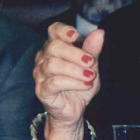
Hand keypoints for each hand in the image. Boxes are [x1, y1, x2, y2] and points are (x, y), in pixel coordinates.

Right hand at [34, 23, 102, 139]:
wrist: (76, 108)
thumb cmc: (80, 83)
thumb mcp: (91, 65)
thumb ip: (92, 49)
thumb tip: (99, 33)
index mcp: (55, 47)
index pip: (53, 31)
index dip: (63, 31)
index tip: (76, 36)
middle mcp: (44, 58)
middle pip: (53, 47)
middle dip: (75, 54)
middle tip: (90, 62)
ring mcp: (40, 74)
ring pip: (53, 65)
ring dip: (75, 70)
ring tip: (90, 76)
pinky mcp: (42, 90)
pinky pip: (54, 83)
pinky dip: (73, 82)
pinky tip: (85, 84)